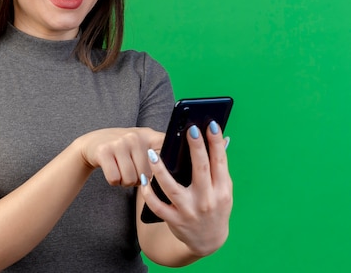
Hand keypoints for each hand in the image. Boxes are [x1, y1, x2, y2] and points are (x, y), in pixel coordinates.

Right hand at [75, 127, 164, 186]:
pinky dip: (114, 181)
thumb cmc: (123, 148)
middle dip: (139, 179)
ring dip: (126, 181)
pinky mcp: (104, 151)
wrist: (93, 142)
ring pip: (131, 179)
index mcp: (149, 135)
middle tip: (131, 169)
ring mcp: (119, 143)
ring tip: (122, 170)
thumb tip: (173, 176)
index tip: (164, 172)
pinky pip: (115, 179)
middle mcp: (135, 136)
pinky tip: (112, 170)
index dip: (166, 167)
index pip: (167, 151)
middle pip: (147, 175)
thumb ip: (159, 152)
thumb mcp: (142, 143)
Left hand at [140, 122, 232, 256]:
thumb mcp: (223, 190)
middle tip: (189, 128)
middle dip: (196, 148)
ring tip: (151, 153)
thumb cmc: (215, 206)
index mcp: (222, 190)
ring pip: (172, 188)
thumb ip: (219, 167)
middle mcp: (207, 200)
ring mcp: (190, 211)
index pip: (220, 162)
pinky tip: (143, 178)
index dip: (216, 143)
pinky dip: (148, 193)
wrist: (208, 241)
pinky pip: (157, 205)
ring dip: (161, 170)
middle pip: (200, 169)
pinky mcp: (175, 220)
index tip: (211, 125)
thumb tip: (220, 137)